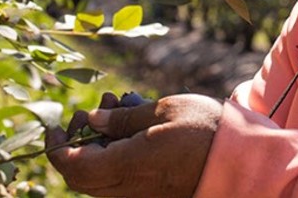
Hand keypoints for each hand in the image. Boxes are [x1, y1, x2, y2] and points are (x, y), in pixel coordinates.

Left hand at [46, 93, 222, 197]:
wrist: (242, 160)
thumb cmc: (207, 130)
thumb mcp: (163, 110)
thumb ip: (123, 119)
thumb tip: (92, 121)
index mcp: (128, 165)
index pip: (72, 166)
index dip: (55, 147)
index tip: (54, 125)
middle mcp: (129, 187)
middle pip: (81, 177)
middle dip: (77, 142)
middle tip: (93, 111)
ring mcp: (140, 195)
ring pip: (99, 179)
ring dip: (98, 146)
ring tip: (121, 108)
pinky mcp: (152, 194)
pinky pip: (120, 180)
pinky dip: (115, 155)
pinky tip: (135, 126)